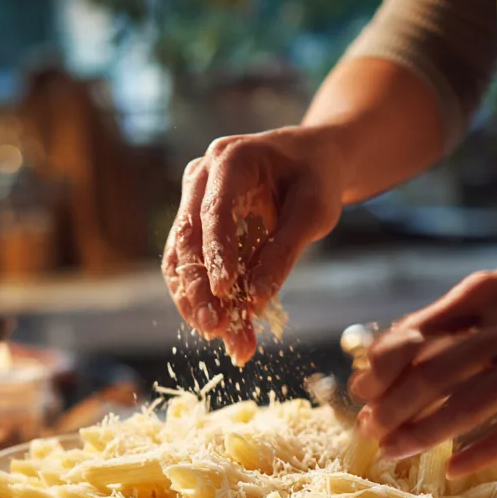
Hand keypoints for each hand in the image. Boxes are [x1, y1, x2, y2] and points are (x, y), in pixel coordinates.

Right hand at [161, 126, 345, 363]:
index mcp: (231, 160)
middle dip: (199, 289)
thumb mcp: (313, 213)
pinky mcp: (195, 227)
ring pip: (181, 258)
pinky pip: (190, 267)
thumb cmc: (315, 179)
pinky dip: (204, 298)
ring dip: (196, 301)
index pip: (214, 212)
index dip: (216, 254)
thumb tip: (255, 300)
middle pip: (187, 239)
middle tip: (214, 329)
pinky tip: (223, 329)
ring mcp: (192, 201)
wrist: (310, 161)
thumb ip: (284, 252)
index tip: (225, 292)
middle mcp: (201, 178)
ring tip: (221, 337)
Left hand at [349, 244, 496, 476]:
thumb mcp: (491, 288)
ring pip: (474, 401)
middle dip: (395, 406)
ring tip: (393, 451)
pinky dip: (486, 450)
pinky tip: (455, 469)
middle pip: (438, 372)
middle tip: (368, 430)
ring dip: (427, 431)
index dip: (381, 369)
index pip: (417, 335)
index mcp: (482, 296)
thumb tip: (382, 353)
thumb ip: (441, 320)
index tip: (359, 393)